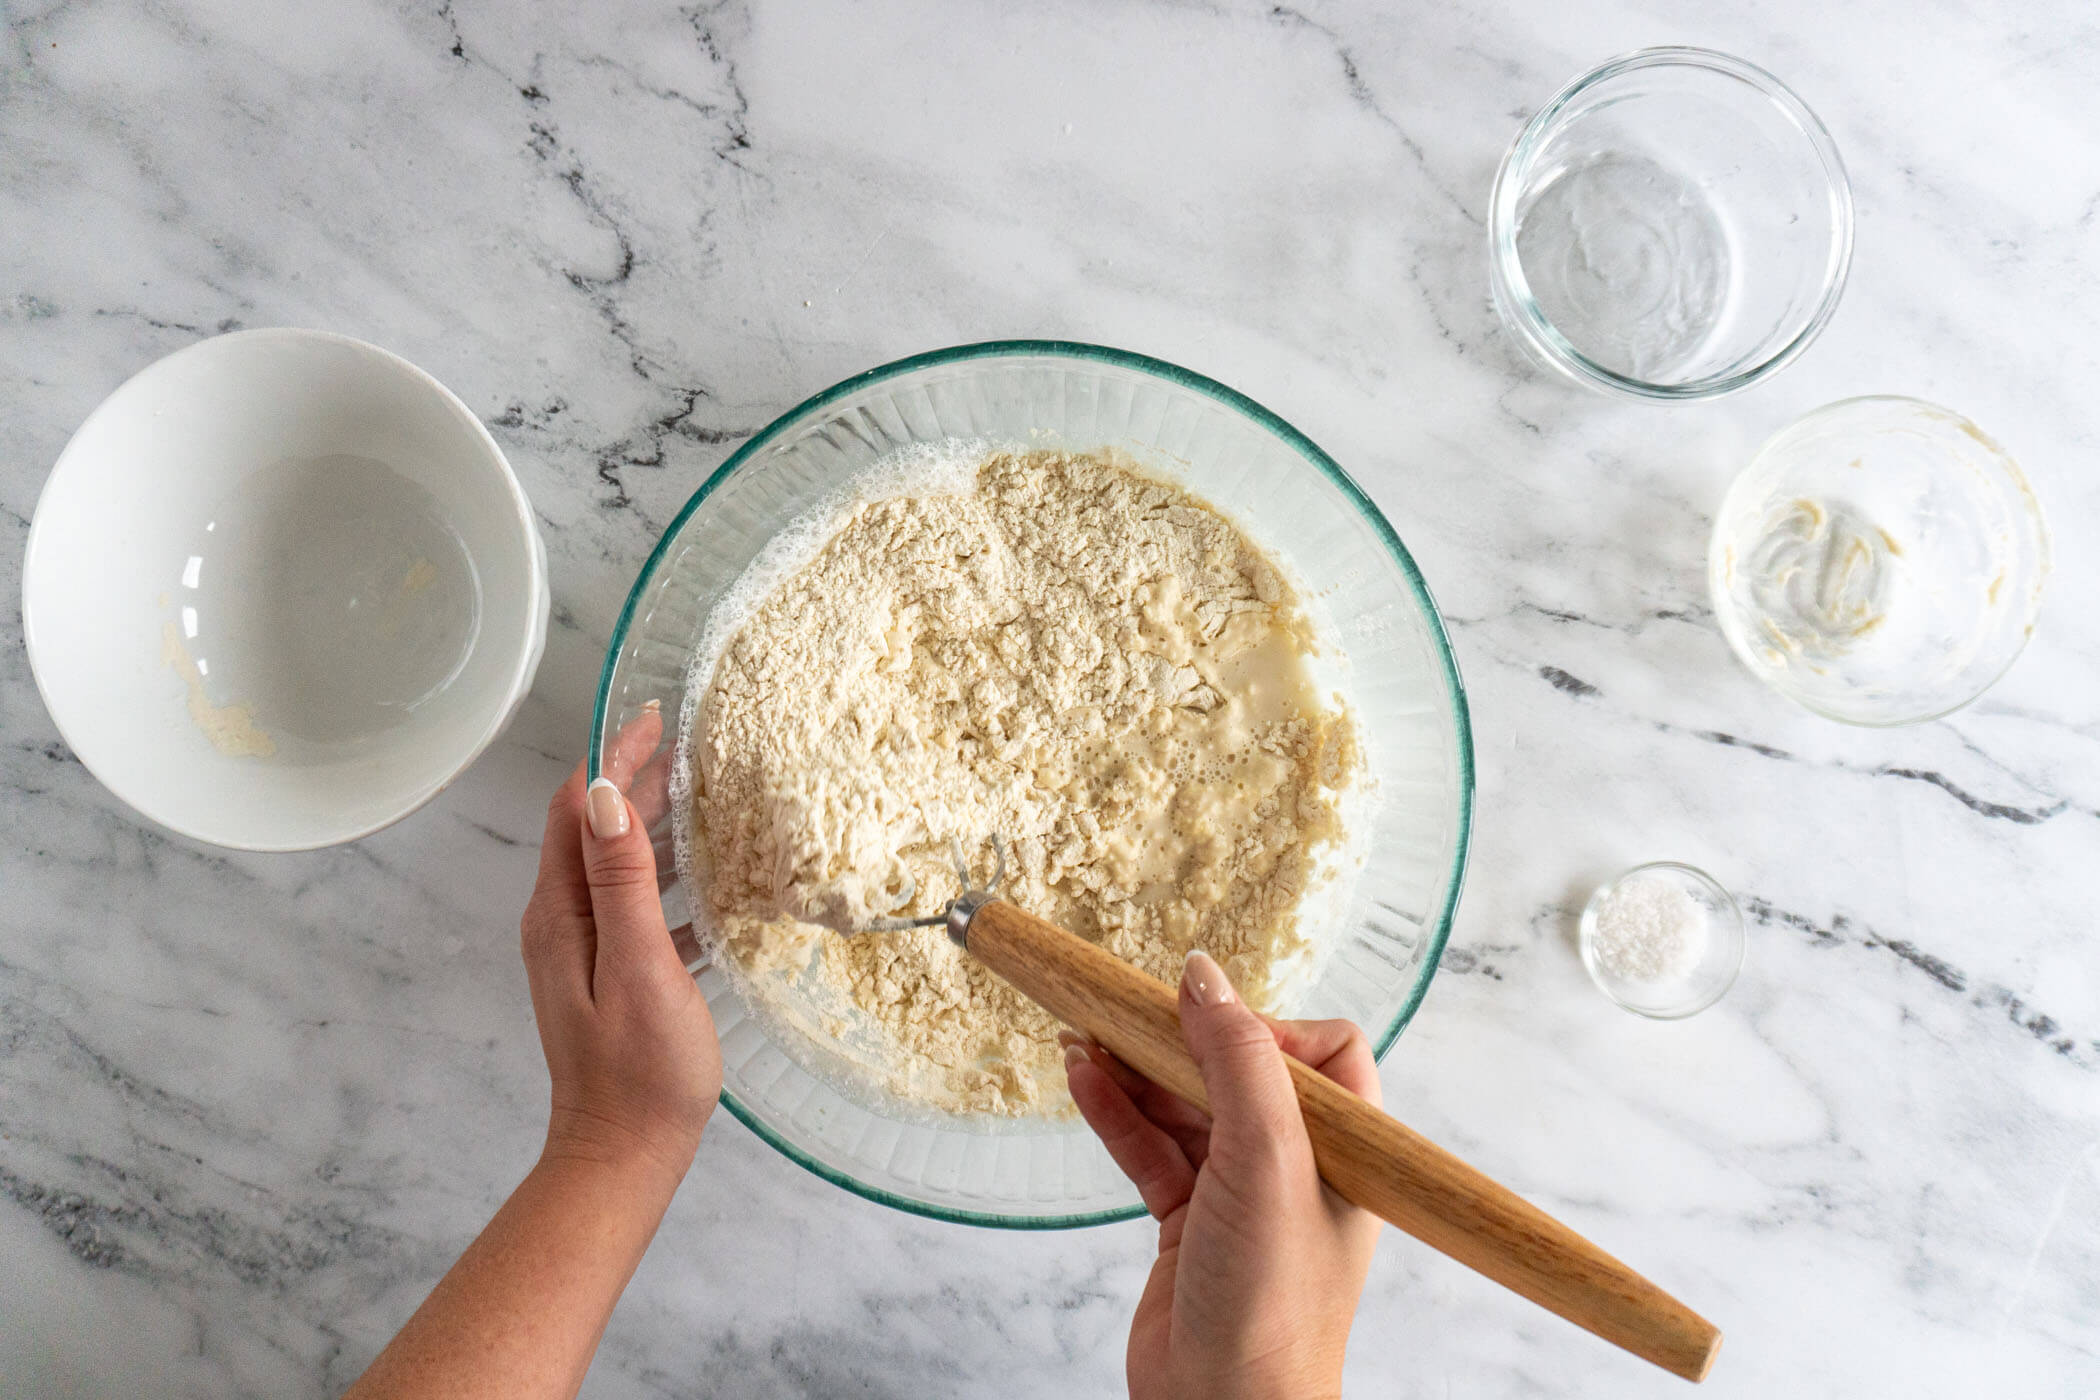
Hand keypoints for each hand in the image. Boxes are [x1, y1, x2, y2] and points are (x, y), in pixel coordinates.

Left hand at [521, 706, 721, 1188]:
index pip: (580, 806)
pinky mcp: (612, 975)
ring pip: (618, 863)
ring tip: (708, 794)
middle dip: (638, 779)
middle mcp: (563, 921)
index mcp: (561, 912)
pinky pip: (638, 904)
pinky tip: (713, 881)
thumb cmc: (641, 1071)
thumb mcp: (641, 967)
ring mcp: (585, 949)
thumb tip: (609, 794)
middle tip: (694, 744)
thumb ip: (623, 881)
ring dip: (656, 823)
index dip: (614, 755)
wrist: (625, 1156)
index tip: (656, 716)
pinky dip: (670, 876)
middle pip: (595, 828)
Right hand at [1063, 951, 1380, 1399]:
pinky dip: (1116, 1113)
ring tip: (1083, 1035)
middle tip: (1126, 1006)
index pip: (1324, 1051)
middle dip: (1181, 1037)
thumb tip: (1207, 976)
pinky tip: (1084, 1080)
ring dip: (1135, 1070)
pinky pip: (1150, 1148)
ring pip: (1185, 1106)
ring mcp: (1240, 1196)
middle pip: (1240, 1071)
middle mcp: (1298, 1167)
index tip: (1207, 1017)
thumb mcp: (1267, 1158)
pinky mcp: (1188, 1223)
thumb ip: (1239, 1060)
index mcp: (1346, 1149)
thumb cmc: (1272, 1304)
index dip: (1268, 1026)